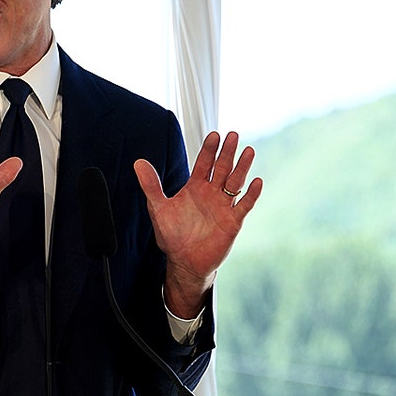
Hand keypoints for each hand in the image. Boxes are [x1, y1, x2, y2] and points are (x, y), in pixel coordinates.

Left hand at [134, 131, 261, 317]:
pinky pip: (244, 205)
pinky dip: (251, 194)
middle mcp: (211, 193)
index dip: (209, 150)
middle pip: (222, 168)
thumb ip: (151, 185)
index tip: (214, 134)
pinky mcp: (233, 221)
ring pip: (235, 183)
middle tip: (233, 135)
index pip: (204, 164)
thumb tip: (138, 163)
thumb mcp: (158, 207)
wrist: (184, 260)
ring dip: (242, 168)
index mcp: (195, 187)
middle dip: (227, 152)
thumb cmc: (172, 234)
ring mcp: (223, 206)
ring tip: (249, 151)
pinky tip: (256, 182)